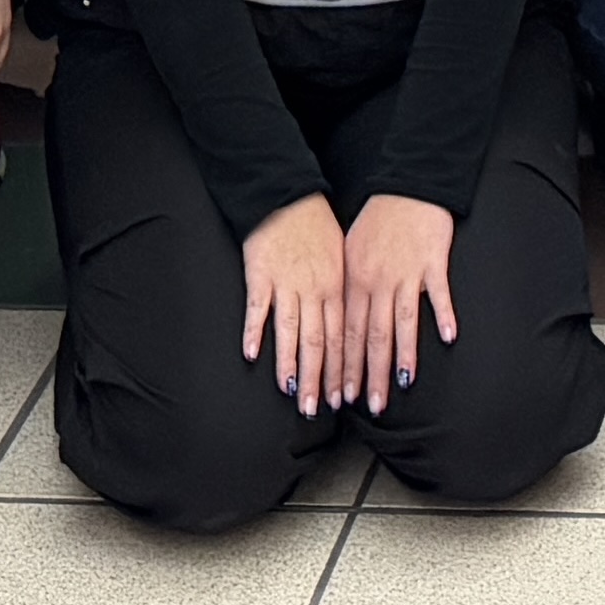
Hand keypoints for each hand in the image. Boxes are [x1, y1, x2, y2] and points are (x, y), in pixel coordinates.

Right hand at [240, 198, 350, 413]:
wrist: (288, 196)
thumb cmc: (316, 227)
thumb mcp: (342, 258)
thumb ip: (344, 293)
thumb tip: (351, 326)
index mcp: (338, 287)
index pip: (343, 338)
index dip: (344, 370)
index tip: (344, 398)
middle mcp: (315, 290)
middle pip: (320, 342)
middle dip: (321, 379)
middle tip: (319, 409)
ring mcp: (287, 284)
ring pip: (291, 333)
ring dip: (292, 366)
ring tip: (293, 394)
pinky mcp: (261, 275)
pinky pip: (258, 309)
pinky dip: (255, 332)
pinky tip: (253, 355)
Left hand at [336, 194, 463, 410]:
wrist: (406, 188)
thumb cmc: (377, 222)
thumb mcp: (350, 254)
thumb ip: (348, 291)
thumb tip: (340, 327)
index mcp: (353, 281)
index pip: (346, 334)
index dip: (344, 368)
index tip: (342, 397)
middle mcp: (377, 281)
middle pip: (372, 336)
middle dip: (369, 374)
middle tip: (370, 405)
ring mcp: (406, 273)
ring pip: (401, 322)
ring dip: (401, 357)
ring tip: (401, 385)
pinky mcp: (432, 262)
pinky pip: (438, 293)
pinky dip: (442, 314)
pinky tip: (448, 337)